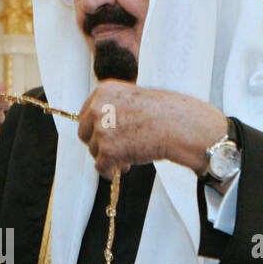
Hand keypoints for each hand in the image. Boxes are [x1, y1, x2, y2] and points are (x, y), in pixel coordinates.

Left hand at [77, 81, 227, 178]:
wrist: (179, 126)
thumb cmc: (162, 112)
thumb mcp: (131, 98)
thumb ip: (111, 108)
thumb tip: (96, 127)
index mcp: (103, 92)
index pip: (85, 113)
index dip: (95, 127)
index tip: (104, 134)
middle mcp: (98, 109)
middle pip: (83, 132)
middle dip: (97, 142)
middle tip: (115, 148)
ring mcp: (102, 130)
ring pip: (93, 151)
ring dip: (108, 156)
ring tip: (128, 156)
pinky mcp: (108, 151)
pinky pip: (101, 167)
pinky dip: (110, 171)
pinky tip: (124, 167)